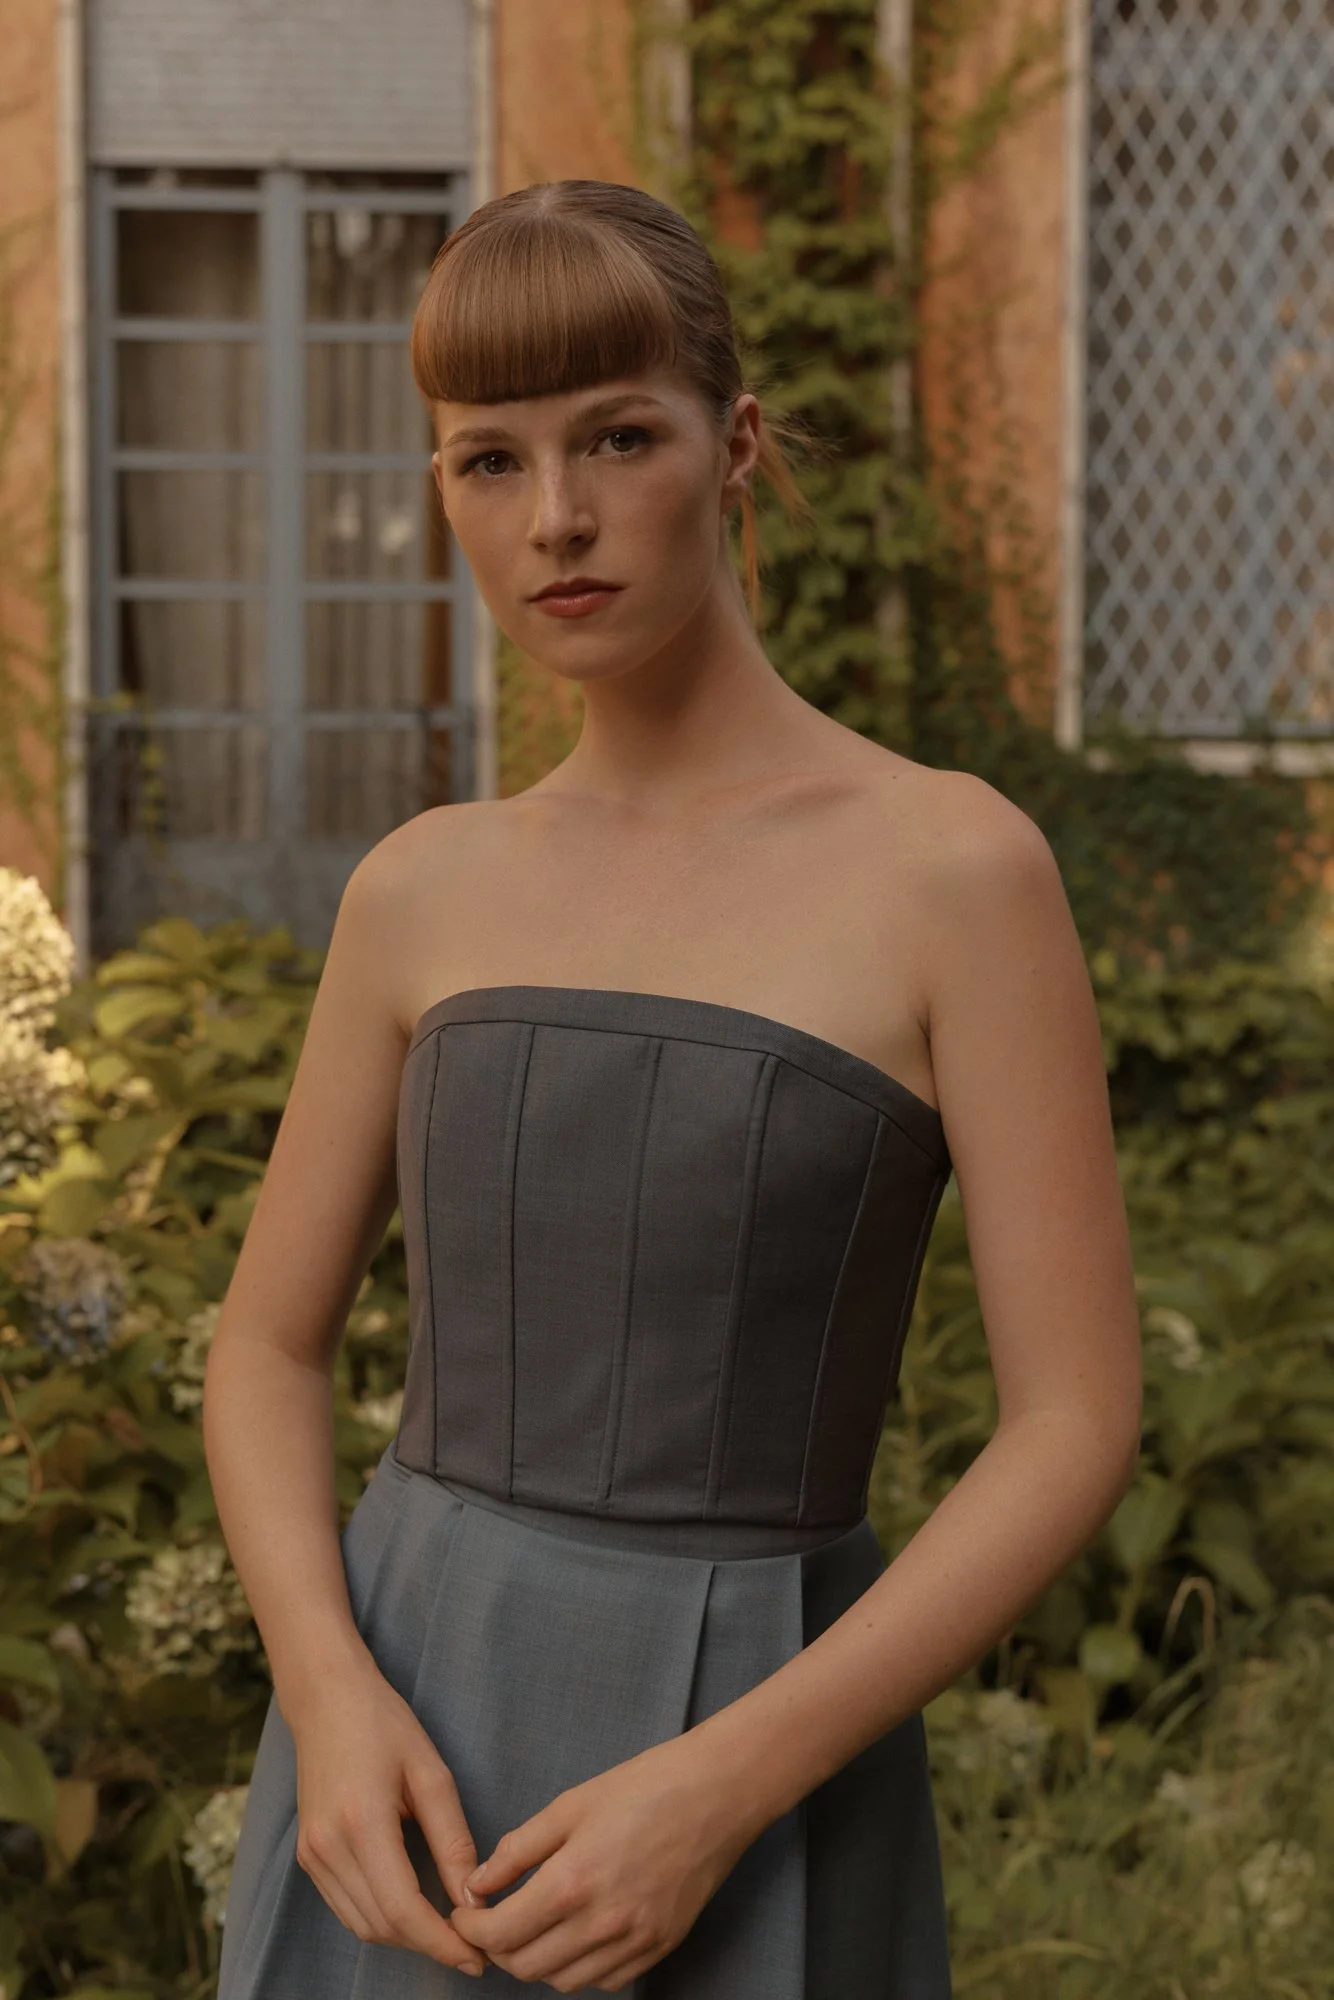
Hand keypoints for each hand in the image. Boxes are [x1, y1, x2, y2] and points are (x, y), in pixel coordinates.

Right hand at [286, 1654, 489, 1974]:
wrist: (327, 1698)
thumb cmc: (385, 1725)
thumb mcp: (431, 1773)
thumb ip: (452, 1840)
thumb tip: (473, 1899)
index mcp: (361, 1824)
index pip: (402, 1910)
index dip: (441, 1943)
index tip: (478, 1956)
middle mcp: (328, 1848)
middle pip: (382, 1926)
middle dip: (429, 1945)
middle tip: (474, 1948)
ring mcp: (312, 1855)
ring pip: (362, 1925)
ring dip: (406, 1938)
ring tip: (449, 1934)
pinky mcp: (308, 1856)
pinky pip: (346, 1908)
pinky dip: (381, 1921)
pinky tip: (413, 1912)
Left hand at [447, 1732, 757, 1991]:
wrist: (717, 1793)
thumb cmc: (644, 1787)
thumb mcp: (570, 1805)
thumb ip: (518, 1849)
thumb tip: (478, 1884)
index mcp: (573, 1883)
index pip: (502, 1933)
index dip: (472, 1928)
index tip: (464, 1912)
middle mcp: (603, 1924)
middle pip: (526, 1966)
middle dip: (497, 1948)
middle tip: (491, 1919)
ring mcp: (635, 1942)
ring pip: (563, 1981)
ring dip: (536, 1961)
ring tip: (530, 1927)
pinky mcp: (660, 1947)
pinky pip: (604, 1979)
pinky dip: (579, 1967)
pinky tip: (576, 1934)